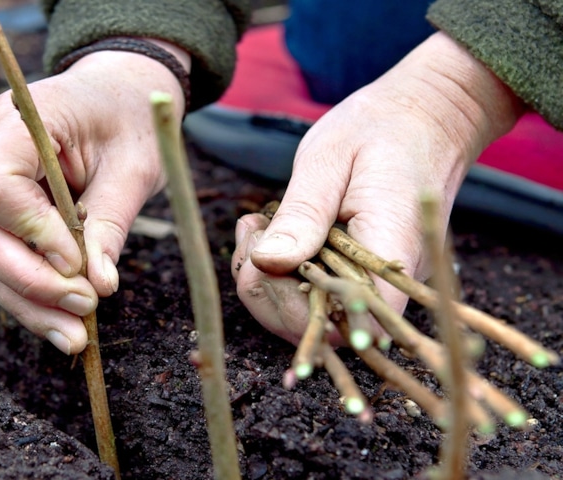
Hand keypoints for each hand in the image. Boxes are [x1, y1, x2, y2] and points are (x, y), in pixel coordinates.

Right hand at [0, 41, 189, 353]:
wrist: (120, 94)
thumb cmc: (131, 119)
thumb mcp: (135, 166)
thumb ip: (111, 223)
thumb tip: (98, 288)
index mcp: (17, 118)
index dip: (29, 232)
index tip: (76, 265)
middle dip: (28, 281)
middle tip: (81, 315)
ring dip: (29, 301)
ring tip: (75, 338)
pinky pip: (3, 254)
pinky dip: (32, 293)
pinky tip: (63, 324)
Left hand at [232, 32, 523, 345]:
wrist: (429, 114)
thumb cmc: (382, 128)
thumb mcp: (329, 160)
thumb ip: (302, 214)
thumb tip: (266, 263)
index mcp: (391, 253)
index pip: (343, 321)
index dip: (289, 307)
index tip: (259, 256)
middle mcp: (391, 281)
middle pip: (322, 328)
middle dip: (267, 292)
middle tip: (250, 233)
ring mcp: (379, 281)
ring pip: (315, 316)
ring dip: (270, 282)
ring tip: (256, 229)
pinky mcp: (363, 273)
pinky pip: (320, 293)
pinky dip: (283, 272)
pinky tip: (268, 234)